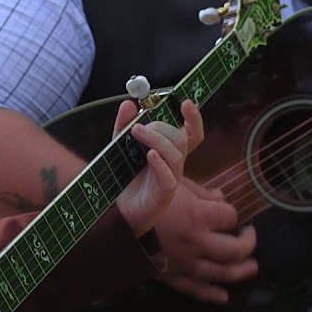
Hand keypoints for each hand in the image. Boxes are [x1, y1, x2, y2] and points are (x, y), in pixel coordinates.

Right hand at [109, 99, 256, 303]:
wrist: (102, 222)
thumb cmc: (127, 190)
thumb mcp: (151, 161)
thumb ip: (173, 142)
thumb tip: (185, 108)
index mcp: (196, 214)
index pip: (229, 215)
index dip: (230, 211)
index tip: (224, 208)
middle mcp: (195, 241)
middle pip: (235, 248)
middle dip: (247, 242)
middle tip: (249, 235)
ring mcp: (183, 263)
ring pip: (222, 273)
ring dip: (240, 270)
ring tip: (250, 267)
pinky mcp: (170, 277)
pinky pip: (196, 289)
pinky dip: (212, 294)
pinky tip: (223, 297)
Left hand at [114, 98, 202, 234]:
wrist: (117, 209)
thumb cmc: (125, 176)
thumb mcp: (120, 146)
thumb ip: (124, 126)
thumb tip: (129, 103)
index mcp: (169, 150)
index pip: (191, 133)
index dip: (193, 118)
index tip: (185, 102)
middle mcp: (174, 163)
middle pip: (181, 139)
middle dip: (161, 128)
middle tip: (138, 127)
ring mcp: (171, 178)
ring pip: (176, 154)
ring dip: (157, 139)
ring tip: (136, 132)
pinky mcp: (164, 194)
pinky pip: (169, 177)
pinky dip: (160, 163)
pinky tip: (149, 155)